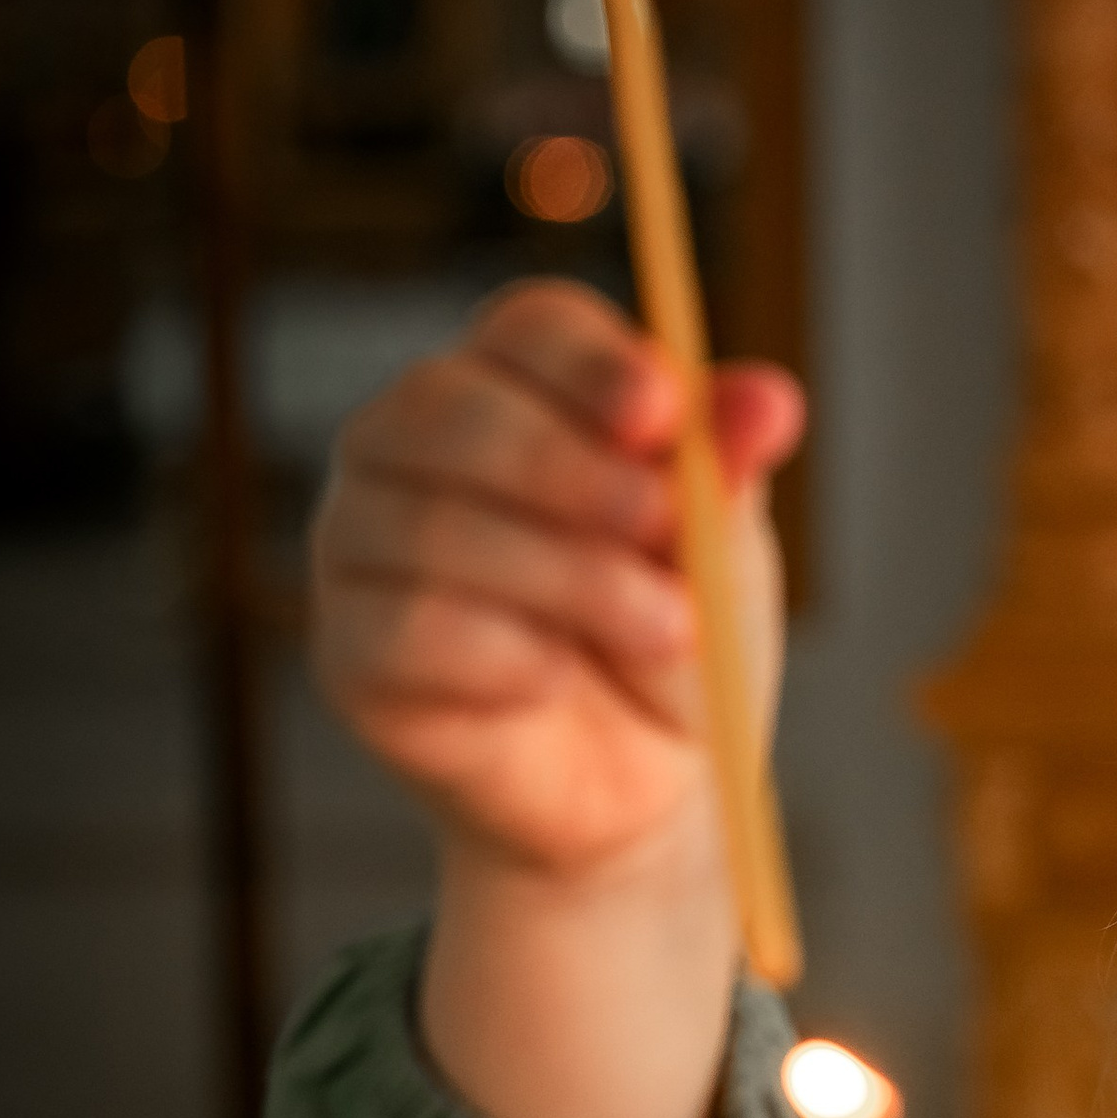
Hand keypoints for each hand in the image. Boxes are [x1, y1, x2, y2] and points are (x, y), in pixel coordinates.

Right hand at [312, 283, 805, 1117]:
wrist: (643, 788)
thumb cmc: (672, 638)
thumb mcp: (719, 547)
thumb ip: (727, 470)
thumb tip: (770, 401)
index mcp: (512, 387)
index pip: (528, 330)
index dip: (590, 364)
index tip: (664, 414)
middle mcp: (410, 445)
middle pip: (457, 409)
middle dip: (576, 473)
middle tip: (667, 532)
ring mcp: (359, 542)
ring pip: (432, 523)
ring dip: (567, 578)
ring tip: (664, 628)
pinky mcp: (346, 649)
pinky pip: (404, 628)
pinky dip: (500, 653)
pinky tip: (555, 679)